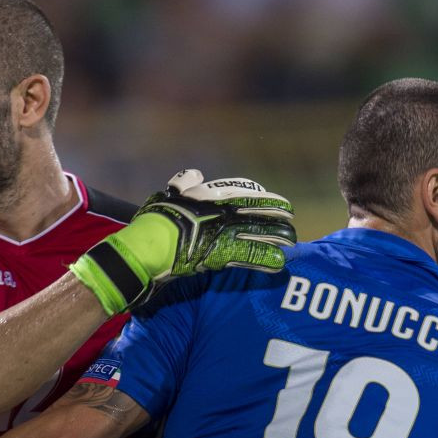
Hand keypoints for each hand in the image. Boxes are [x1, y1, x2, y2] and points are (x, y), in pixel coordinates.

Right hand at [71, 169, 295, 314]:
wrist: (143, 244)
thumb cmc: (153, 220)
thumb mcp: (170, 194)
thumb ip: (186, 183)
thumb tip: (197, 174)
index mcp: (209, 197)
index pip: (244, 193)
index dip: (265, 199)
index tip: (281, 203)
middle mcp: (219, 212)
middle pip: (256, 211)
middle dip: (276, 216)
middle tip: (292, 219)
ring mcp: (220, 233)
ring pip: (256, 232)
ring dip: (276, 237)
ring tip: (293, 241)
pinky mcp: (217, 255)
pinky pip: (246, 256)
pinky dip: (263, 260)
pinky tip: (279, 263)